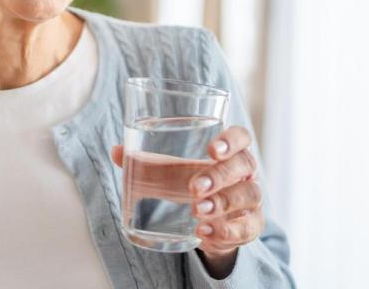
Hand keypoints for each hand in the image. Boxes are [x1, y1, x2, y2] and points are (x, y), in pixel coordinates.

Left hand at [110, 126, 262, 277]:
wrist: (208, 225)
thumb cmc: (190, 187)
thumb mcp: (170, 174)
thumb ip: (146, 163)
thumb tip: (117, 151)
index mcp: (229, 152)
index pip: (242, 137)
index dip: (231, 140)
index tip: (211, 150)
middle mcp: (246, 173)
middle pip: (245, 165)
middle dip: (220, 175)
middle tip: (193, 187)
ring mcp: (251, 200)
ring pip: (250, 195)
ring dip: (223, 203)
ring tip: (197, 210)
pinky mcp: (250, 226)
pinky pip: (246, 228)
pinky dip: (226, 230)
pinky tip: (204, 232)